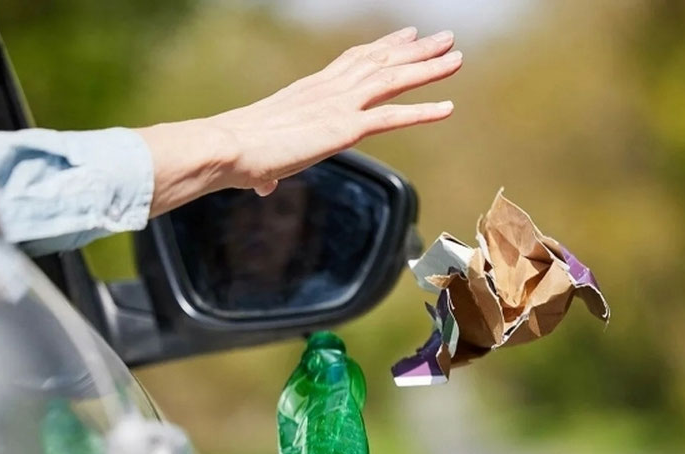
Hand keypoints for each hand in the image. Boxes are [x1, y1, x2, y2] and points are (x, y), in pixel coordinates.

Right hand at [140, 27, 461, 214]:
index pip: (354, 61)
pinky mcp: (344, 128)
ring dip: (427, 68)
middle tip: (443, 38)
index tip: (405, 37)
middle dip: (414, 50)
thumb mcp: (259, 158)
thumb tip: (262, 185)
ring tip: (456, 57)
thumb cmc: (236, 152)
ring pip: (392, 79)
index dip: (383, 48)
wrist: (228, 146)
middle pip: (379, 61)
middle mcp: (328, 90)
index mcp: (310, 90)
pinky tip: (447, 107)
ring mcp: (338, 105)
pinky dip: (422, 111)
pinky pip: (392, 116)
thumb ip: (268, 169)